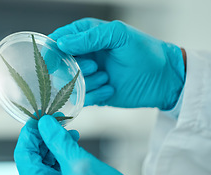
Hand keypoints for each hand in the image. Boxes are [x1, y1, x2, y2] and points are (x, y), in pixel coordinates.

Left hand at [14, 115, 154, 174]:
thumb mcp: (80, 163)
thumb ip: (58, 140)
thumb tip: (43, 123)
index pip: (23, 156)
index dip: (29, 134)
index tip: (38, 117)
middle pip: (32, 160)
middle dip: (43, 138)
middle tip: (55, 119)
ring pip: (44, 165)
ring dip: (53, 146)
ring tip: (68, 130)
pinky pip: (55, 172)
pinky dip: (61, 156)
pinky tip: (71, 143)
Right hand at [49, 18, 185, 109]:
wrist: (162, 79)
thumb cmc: (144, 51)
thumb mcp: (118, 35)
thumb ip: (89, 37)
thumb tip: (62, 43)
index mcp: (85, 36)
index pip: (58, 40)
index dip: (53, 51)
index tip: (54, 60)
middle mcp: (83, 55)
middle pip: (60, 65)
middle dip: (76, 68)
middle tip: (95, 66)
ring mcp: (86, 76)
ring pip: (69, 83)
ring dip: (88, 82)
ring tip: (107, 77)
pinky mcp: (92, 94)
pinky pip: (81, 98)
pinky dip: (95, 95)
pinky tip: (110, 88)